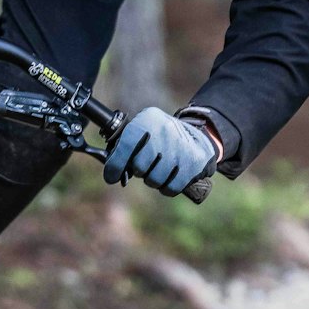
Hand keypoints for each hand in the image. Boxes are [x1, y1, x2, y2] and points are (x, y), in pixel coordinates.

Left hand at [102, 107, 218, 195]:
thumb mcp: (143, 129)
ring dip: (153, 180)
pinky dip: (166, 187)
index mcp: (148, 120)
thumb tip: (111, 173)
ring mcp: (180, 148)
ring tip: (159, 169)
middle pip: (139, 167)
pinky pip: (170, 188)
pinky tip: (169, 176)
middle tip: (146, 165)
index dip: (115, 165)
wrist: (198, 135)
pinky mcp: (193, 164)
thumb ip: (124, 146)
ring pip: (154, 180)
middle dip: (139, 170)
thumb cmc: (160, 137)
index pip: (125, 145)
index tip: (111, 176)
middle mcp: (164, 131)